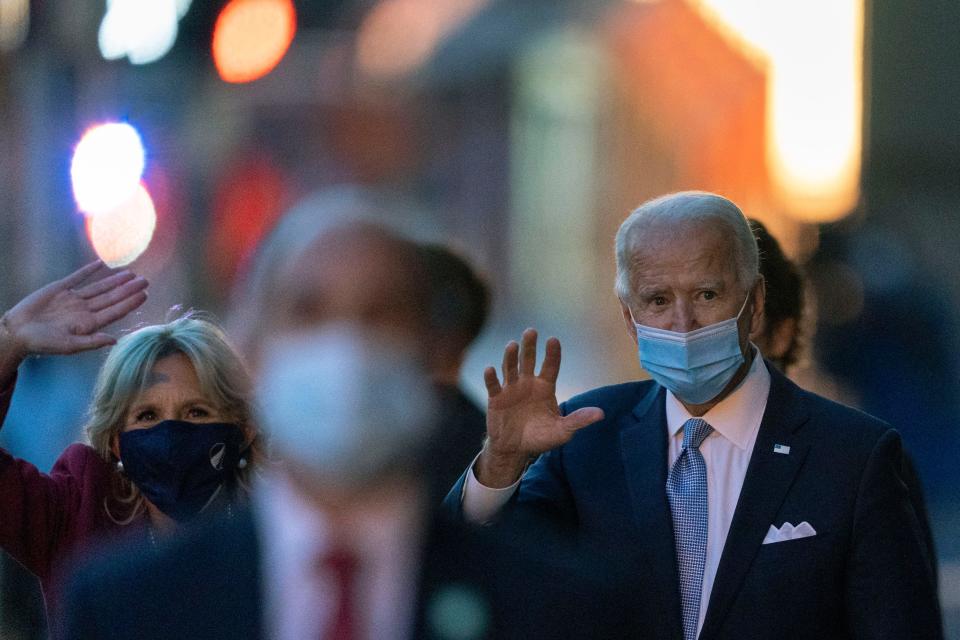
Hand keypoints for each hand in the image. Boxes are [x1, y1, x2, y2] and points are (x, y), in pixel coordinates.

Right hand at [0, 260, 148, 362]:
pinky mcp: (59, 289)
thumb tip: (115, 340)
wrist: (17, 331)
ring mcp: (73, 299)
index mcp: (88, 324)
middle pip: (111, 298)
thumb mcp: (68, 346)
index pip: (115, 311)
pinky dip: (88, 271)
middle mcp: (84, 310)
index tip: (145, 294)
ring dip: (115, 281)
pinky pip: (77, 278)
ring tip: (131, 274)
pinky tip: (101, 264)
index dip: (130, 303)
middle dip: (128, 289)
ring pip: (99, 287)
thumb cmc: (42, 343)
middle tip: (145, 281)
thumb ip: (92, 342)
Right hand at [476, 328, 602, 486]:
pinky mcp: (496, 398)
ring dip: (510, 357)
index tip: (553, 340)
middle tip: (531, 331)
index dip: (552, 354)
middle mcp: (528, 383)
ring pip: (510, 368)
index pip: (550, 366)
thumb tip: (601, 413)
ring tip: (512, 345)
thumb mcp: (563, 431)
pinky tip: (490, 369)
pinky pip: (493, 386)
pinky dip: (491, 378)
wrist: (516, 449)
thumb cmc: (541, 437)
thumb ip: (578, 420)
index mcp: (545, 387)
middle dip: (529, 346)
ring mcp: (511, 389)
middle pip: (528, 360)